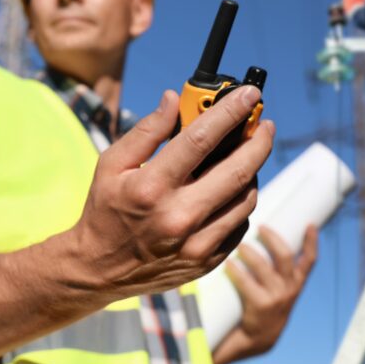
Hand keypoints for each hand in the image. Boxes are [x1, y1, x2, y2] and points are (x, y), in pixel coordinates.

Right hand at [71, 86, 274, 301]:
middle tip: (265, 124)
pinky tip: (230, 191)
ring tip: (246, 157)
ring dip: (252, 171)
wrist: (99, 269)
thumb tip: (173, 100)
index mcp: (151, 188)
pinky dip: (241, 202)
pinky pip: (240, 224)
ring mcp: (196, 244)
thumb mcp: (111, 164)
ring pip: (246, 199)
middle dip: (259, 141)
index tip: (248, 94)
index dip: (229, 112)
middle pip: (238, 170)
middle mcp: (178, 217)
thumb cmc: (104, 210)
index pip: (200, 140)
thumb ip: (145, 131)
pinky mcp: (206, 262)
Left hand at [212, 225, 317, 363]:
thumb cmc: (265, 304)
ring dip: (250, 253)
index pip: (310, 260)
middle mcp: (289, 289)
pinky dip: (236, 271)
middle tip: (259, 227)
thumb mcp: (279, 289)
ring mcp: (276, 298)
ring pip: (264, 267)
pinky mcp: (260, 306)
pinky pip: (246, 282)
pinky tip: (228, 264)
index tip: (310, 224)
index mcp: (296, 283)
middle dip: (272, 238)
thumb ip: (278, 269)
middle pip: (285, 256)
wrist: (258, 339)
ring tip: (239, 245)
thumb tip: (264, 236)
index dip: (312, 241)